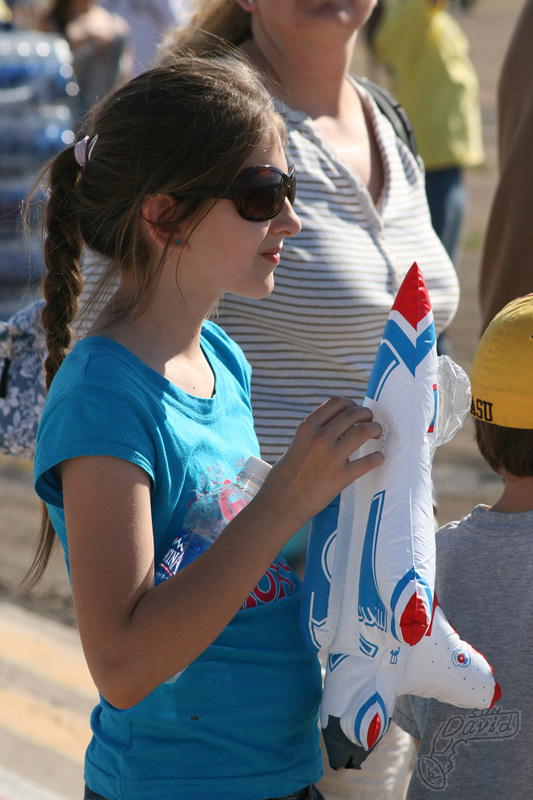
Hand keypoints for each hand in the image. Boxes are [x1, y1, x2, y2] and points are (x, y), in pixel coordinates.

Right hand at [261, 397, 383, 530]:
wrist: (281, 502)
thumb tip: (343, 423)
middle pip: (353, 413)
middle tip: (370, 422)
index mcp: (307, 427)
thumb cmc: (288, 473)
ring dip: (375, 429)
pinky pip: (369, 461)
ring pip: (364, 431)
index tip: (355, 412)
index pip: (337, 403)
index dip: (351, 404)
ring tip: (376, 434)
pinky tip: (377, 458)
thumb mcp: (298, 442)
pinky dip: (378, 457)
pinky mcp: (341, 477)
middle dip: (367, 415)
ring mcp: (331, 457)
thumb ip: (317, 431)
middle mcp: (320, 438)